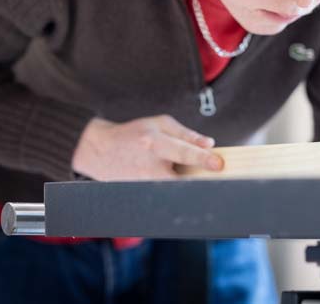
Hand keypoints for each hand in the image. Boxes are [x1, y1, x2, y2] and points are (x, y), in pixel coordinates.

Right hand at [71, 115, 223, 180]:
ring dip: (188, 184)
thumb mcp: (159, 124)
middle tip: (214, 175)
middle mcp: (149, 167)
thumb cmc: (134, 134)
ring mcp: (144, 185)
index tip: (219, 164)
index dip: (202, 159)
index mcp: (153, 144)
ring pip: (175, 190)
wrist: (101, 151)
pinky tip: (173, 180)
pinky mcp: (143, 195)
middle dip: (200, 180)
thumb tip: (209, 145)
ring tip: (186, 175)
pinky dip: (176, 188)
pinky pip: (167, 194)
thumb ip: (185, 134)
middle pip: (182, 180)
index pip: (182, 152)